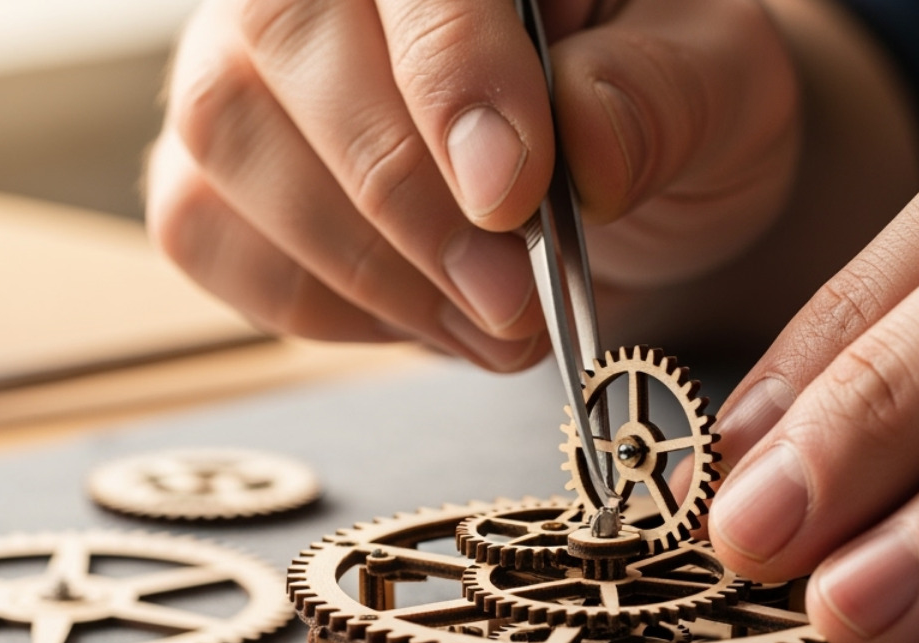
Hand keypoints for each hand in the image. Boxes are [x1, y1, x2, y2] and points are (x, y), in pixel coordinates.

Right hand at [145, 0, 803, 370]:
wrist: (607, 176)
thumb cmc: (656, 102)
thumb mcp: (716, 85)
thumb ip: (658, 97)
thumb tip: (583, 149)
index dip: (449, 75)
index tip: (511, 194)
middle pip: (282, 40)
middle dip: (404, 199)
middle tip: (511, 300)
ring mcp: (245, 56)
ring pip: (226, 141)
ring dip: (364, 267)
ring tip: (492, 325)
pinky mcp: (216, 160)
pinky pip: (202, 228)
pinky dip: (314, 301)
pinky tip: (419, 317)